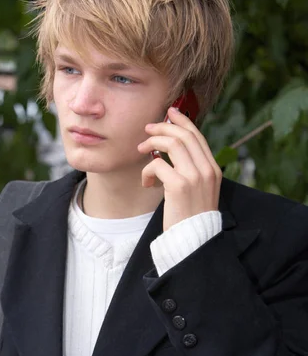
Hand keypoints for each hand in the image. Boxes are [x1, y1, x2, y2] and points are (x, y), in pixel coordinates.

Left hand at [137, 107, 221, 230]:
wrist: (193, 242)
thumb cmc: (191, 218)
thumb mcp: (197, 191)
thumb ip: (190, 171)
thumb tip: (168, 153)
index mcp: (214, 170)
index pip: (198, 137)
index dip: (182, 122)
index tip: (169, 113)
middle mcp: (207, 170)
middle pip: (184, 135)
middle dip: (163, 128)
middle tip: (147, 129)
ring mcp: (195, 177)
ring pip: (172, 144)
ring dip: (152, 143)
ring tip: (141, 150)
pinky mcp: (179, 186)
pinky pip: (157, 165)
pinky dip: (147, 171)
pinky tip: (146, 183)